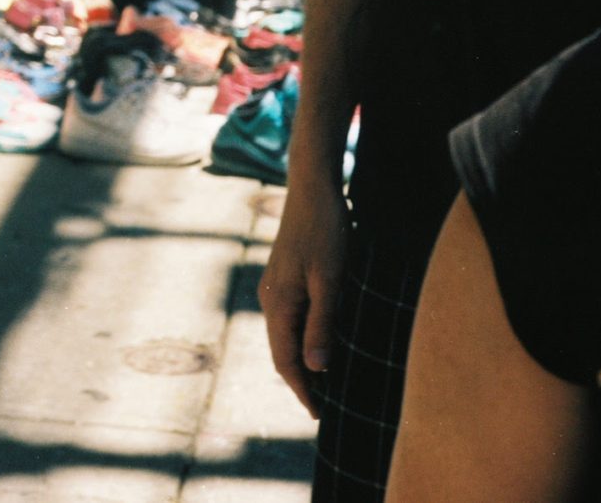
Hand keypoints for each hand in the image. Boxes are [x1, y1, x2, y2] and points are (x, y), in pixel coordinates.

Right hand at [262, 172, 352, 418]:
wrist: (313, 186)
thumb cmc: (326, 229)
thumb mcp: (330, 278)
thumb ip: (322, 322)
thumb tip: (317, 369)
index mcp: (278, 305)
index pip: (286, 361)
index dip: (302, 389)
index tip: (318, 414)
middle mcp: (270, 300)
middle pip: (282, 352)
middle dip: (300, 381)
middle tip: (322, 407)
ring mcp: (275, 288)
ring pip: (285, 335)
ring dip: (301, 359)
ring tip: (323, 382)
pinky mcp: (284, 277)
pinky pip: (290, 318)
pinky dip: (302, 337)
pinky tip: (319, 340)